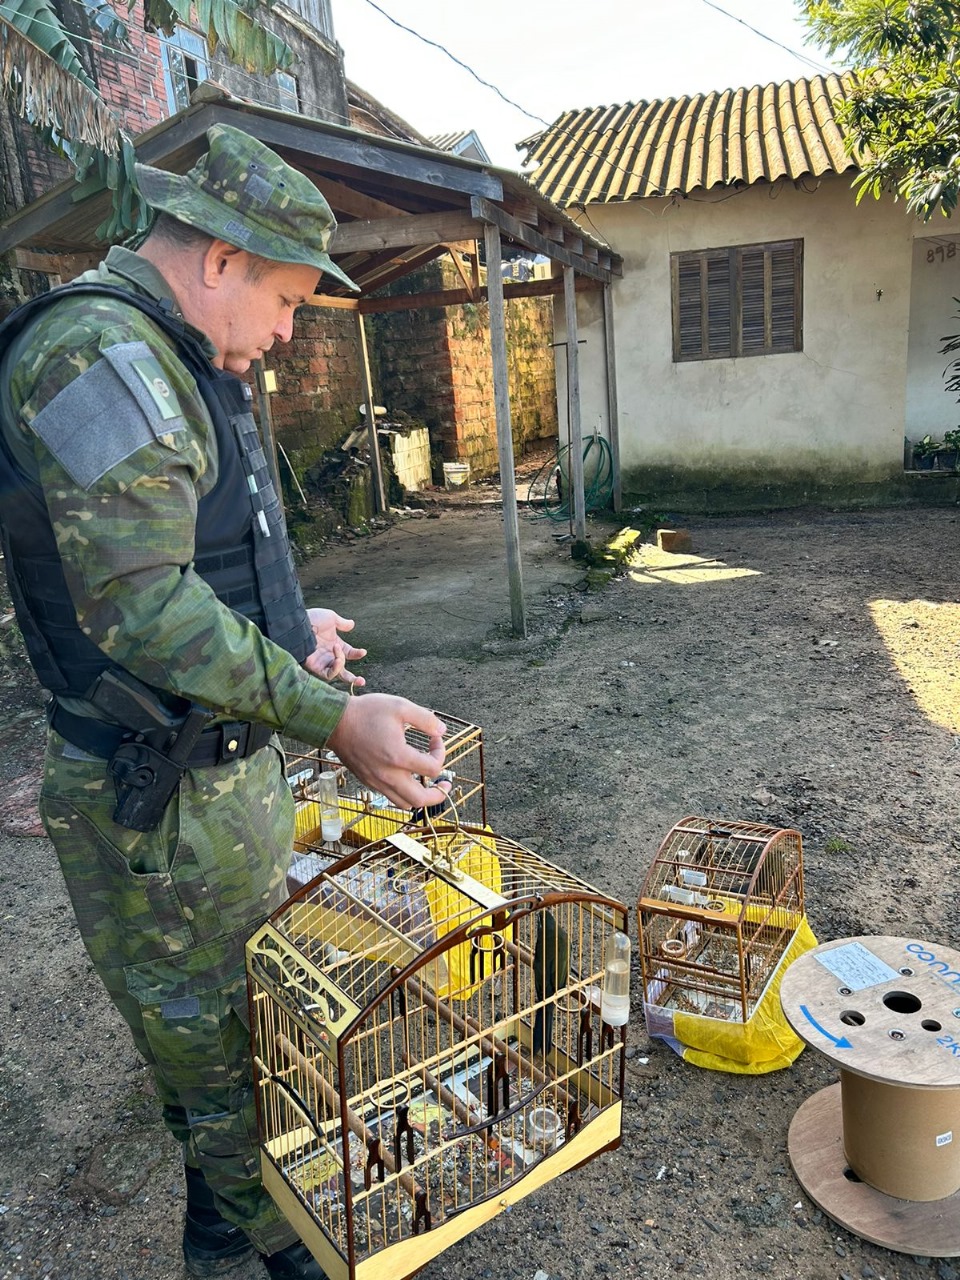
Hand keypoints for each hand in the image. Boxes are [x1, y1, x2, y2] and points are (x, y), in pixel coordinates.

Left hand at [302, 609, 366, 686]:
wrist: (299, 624)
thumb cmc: (312, 619)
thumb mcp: (330, 618)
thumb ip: (342, 623)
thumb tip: (352, 624)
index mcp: (335, 645)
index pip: (349, 654)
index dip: (357, 654)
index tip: (363, 652)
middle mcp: (329, 655)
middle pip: (343, 671)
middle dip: (353, 679)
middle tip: (362, 681)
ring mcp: (322, 662)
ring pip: (336, 674)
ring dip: (341, 665)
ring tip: (339, 653)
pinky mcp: (315, 666)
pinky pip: (328, 674)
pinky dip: (336, 668)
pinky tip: (337, 658)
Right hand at [326, 693, 448, 809]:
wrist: (334, 721)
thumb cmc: (366, 712)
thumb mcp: (400, 706)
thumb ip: (425, 719)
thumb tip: (442, 731)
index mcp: (399, 757)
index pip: (433, 768)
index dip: (441, 752)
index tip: (435, 738)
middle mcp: (388, 775)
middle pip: (421, 800)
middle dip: (438, 793)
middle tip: (445, 783)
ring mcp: (376, 781)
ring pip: (404, 803)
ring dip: (420, 796)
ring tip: (427, 784)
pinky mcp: (368, 781)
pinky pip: (390, 797)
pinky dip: (403, 793)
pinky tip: (406, 777)